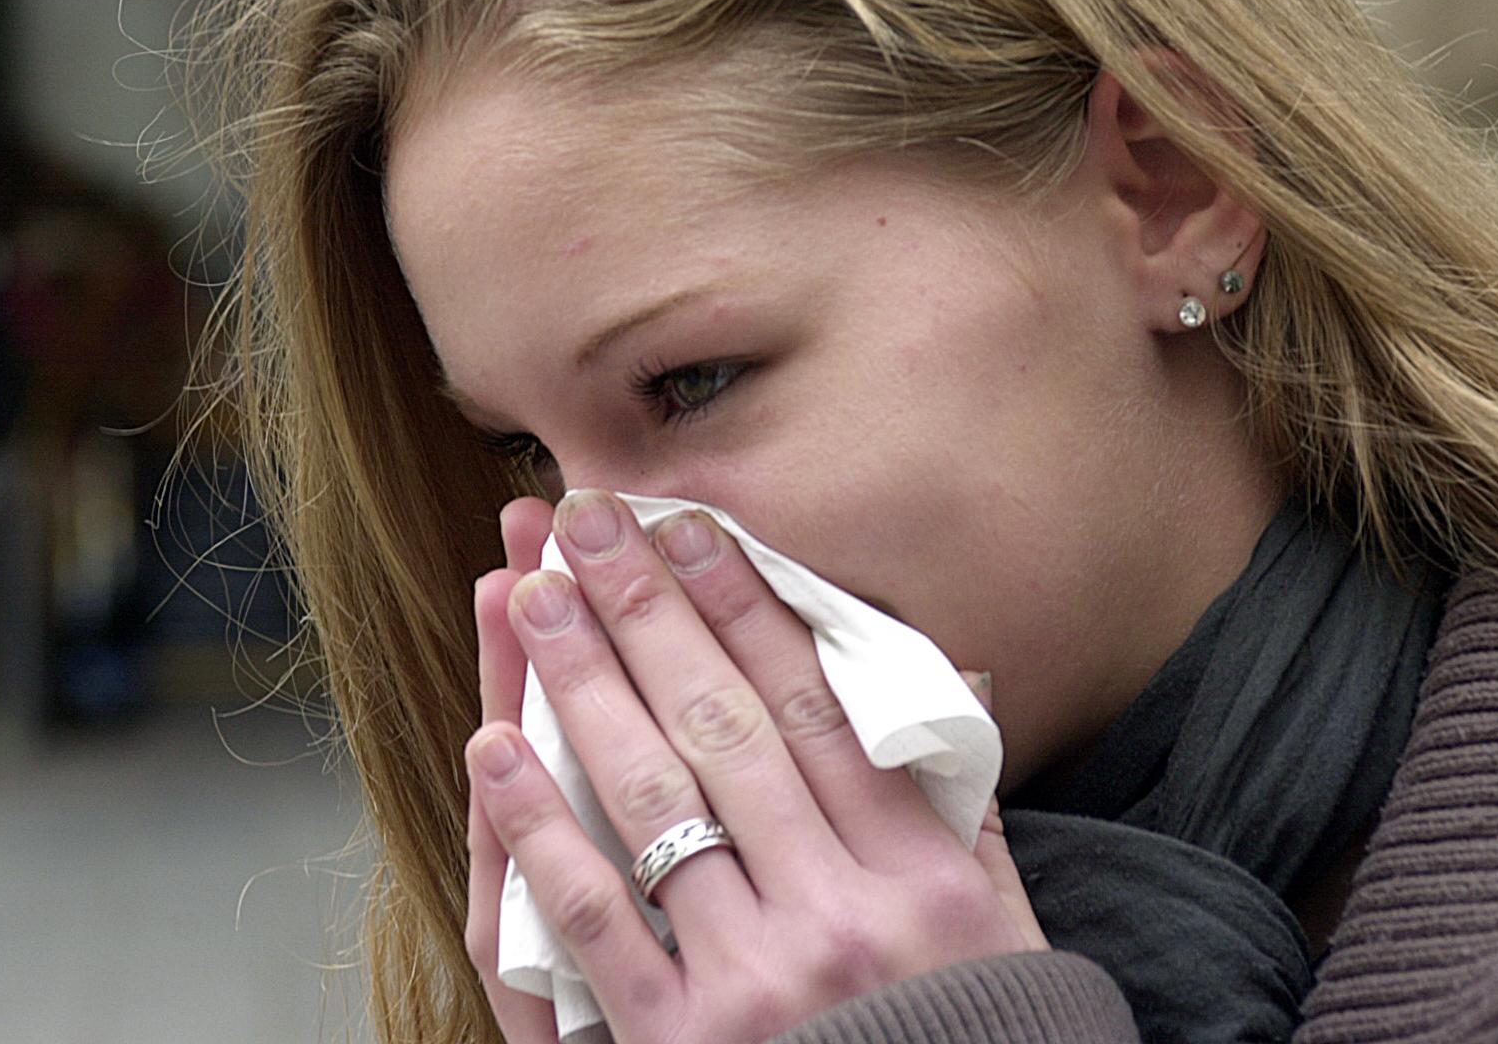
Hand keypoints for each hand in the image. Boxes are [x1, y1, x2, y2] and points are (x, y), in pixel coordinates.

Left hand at [463, 489, 1045, 1043]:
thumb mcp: (1005, 933)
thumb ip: (969, 809)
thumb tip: (962, 680)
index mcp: (921, 872)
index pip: (815, 704)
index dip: (745, 604)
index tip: (690, 527)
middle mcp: (838, 910)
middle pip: (722, 724)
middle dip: (645, 610)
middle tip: (585, 522)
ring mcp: (754, 975)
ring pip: (652, 795)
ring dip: (580, 682)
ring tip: (529, 593)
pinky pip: (592, 915)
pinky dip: (535, 824)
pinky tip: (493, 745)